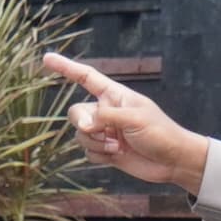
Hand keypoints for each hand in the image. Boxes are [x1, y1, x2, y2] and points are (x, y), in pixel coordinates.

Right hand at [49, 53, 209, 191]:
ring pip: (80, 135)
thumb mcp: (134, 118)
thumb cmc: (161, 133)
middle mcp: (106, 112)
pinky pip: (88, 152)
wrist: (173, 161)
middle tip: (99, 131)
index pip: (86, 78)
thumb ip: (105, 117)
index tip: (47, 59)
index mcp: (114, 96)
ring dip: (95, 143)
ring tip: (116, 147)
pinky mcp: (106, 151)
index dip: (66, 68)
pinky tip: (116, 156)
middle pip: (76, 112)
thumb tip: (83, 126)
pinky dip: (99, 156)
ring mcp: (105, 132)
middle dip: (83, 124)